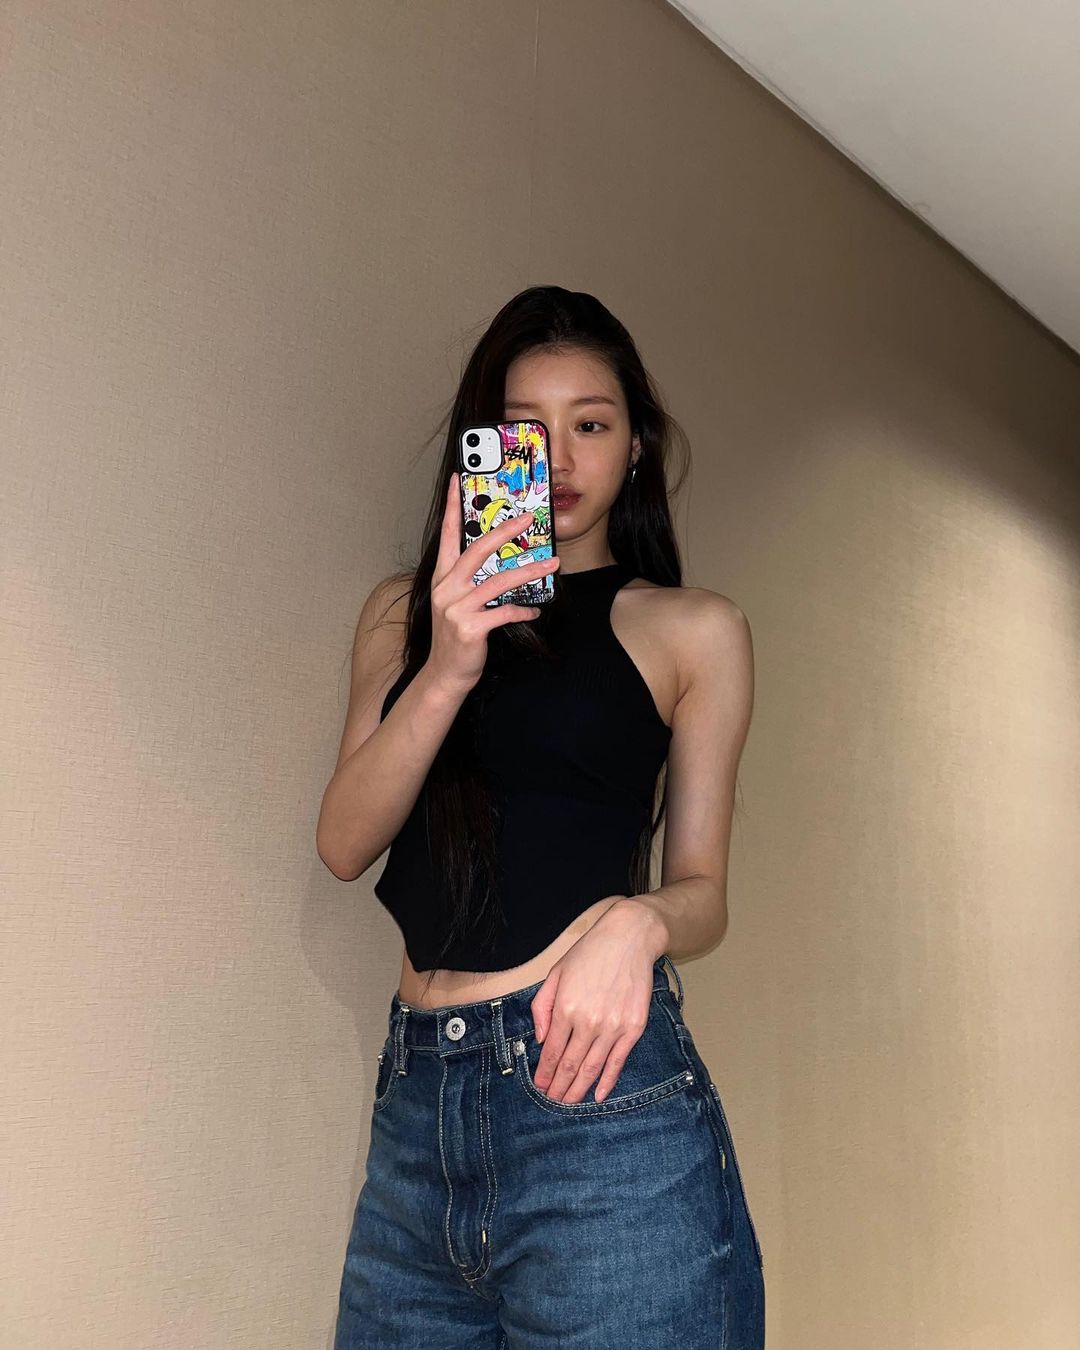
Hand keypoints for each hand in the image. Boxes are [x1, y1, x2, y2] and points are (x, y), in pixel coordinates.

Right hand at [427, 472, 559, 692]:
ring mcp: (455, 608)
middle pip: (477, 551)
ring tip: (552, 566)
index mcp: (442, 577)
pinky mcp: (469, 628)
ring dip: (528, 572)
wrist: (444, 674)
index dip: (452, 506)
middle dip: (505, 532)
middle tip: (528, 519)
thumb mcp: (458, 603)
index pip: (446, 534)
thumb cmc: (456, 636)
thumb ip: (473, 581)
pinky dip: (522, 611)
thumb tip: (504, 562)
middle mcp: (446, 588)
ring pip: (497, 582)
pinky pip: (503, 613)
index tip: (458, 479)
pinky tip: (534, 611)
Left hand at [529, 898, 667, 1103]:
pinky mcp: (634, 1027)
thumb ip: (543, 1008)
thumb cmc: (590, 953)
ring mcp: (613, 1026)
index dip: (544, 1072)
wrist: (629, 938)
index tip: (540, 1085)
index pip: (552, 1052)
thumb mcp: (556, 974)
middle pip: (571, 1065)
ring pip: (593, 1068)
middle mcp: (588, 1021)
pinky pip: (618, 1061)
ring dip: (579, 1089)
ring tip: (570, 1103)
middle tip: (553, 1101)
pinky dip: (608, 1081)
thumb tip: (542, 1039)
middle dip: (559, 1087)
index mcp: (566, 1008)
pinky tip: (599, 1095)